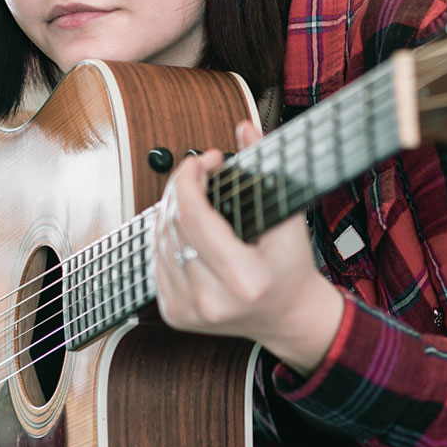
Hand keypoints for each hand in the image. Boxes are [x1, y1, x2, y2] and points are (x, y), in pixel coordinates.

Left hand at [153, 119, 345, 373]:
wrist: (288, 318)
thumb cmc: (290, 269)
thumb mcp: (288, 220)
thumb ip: (265, 172)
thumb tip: (245, 128)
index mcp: (243, 279)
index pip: (193, 216)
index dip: (189, 179)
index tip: (202, 161)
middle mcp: (211, 300)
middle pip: (173, 225)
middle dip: (182, 188)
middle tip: (201, 171)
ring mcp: (188, 311)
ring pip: (160, 242)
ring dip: (171, 211)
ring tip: (196, 198)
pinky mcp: (173, 314)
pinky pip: (157, 261)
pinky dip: (168, 238)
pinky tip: (187, 229)